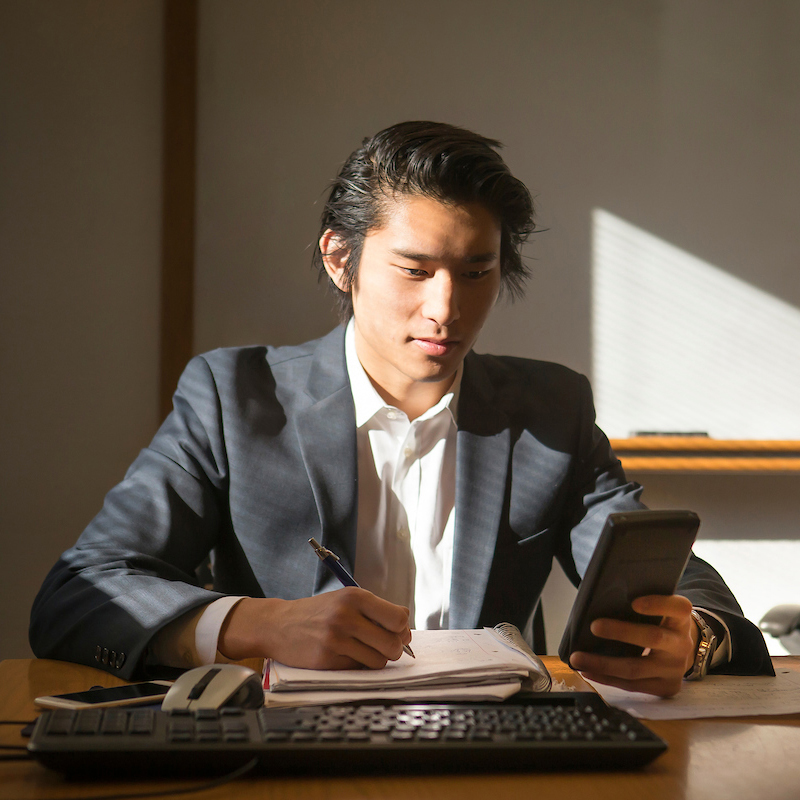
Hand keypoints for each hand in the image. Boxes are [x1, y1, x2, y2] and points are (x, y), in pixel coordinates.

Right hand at [217, 588, 411, 669]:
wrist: (279, 625)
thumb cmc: (318, 612)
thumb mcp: (345, 599)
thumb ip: (376, 611)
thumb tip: (406, 631)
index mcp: (355, 596)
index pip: (398, 618)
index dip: (402, 629)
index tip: (396, 632)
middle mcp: (346, 616)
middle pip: (393, 643)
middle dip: (394, 649)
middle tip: (384, 646)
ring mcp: (336, 639)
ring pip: (379, 661)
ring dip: (376, 660)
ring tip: (363, 651)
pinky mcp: (327, 660)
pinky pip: (358, 670)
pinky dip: (357, 666)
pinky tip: (345, 656)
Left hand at [569, 594, 697, 697]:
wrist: (682, 650)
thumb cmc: (660, 623)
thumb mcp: (660, 611)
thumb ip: (641, 604)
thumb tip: (599, 599)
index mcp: (680, 619)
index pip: (678, 608)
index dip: (657, 604)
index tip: (634, 602)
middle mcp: (681, 644)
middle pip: (653, 638)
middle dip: (621, 632)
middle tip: (594, 626)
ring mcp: (675, 669)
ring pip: (636, 669)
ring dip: (603, 664)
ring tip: (577, 657)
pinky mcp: (666, 687)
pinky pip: (632, 685)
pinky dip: (607, 679)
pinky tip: (588, 671)